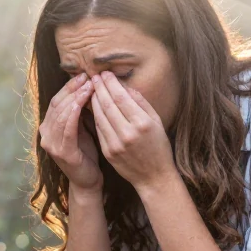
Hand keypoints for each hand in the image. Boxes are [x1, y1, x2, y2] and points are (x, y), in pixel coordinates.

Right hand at [40, 73, 102, 190]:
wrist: (87, 179)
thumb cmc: (87, 152)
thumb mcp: (81, 126)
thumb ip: (79, 110)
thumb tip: (88, 84)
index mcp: (48, 125)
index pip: (57, 100)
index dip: (69, 86)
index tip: (84, 75)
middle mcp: (45, 133)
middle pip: (58, 104)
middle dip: (73, 89)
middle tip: (88, 78)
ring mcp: (51, 143)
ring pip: (62, 114)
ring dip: (75, 98)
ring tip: (89, 87)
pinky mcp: (61, 152)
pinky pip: (67, 128)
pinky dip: (73, 114)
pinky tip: (81, 103)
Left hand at [89, 71, 175, 189]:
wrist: (154, 177)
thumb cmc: (159, 147)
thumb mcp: (157, 122)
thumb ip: (141, 103)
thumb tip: (125, 87)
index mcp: (142, 123)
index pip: (121, 97)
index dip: (111, 83)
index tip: (105, 73)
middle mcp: (128, 133)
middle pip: (108, 105)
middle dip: (100, 88)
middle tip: (95, 76)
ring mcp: (116, 144)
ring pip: (100, 116)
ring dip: (94, 100)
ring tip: (92, 88)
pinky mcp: (108, 152)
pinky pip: (99, 129)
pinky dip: (95, 115)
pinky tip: (93, 106)